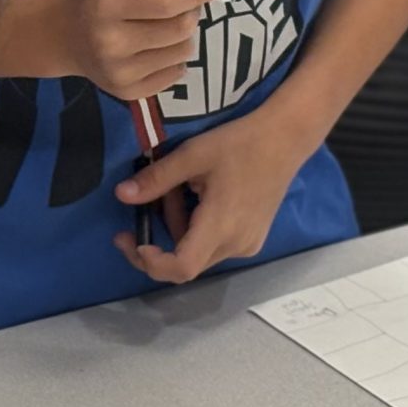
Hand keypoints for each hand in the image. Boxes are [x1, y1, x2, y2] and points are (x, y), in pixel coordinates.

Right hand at [57, 0, 218, 101]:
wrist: (65, 33)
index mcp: (107, 3)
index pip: (167, 1)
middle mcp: (111, 42)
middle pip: (181, 28)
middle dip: (191, 10)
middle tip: (181, 3)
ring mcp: (120, 72)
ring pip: (184, 50)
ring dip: (183, 34)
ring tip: (162, 24)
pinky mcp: (128, 92)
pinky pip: (176, 72)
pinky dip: (174, 56)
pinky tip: (154, 46)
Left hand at [114, 105, 315, 284]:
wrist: (285, 138)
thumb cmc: (240, 143)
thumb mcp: (192, 155)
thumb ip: (156, 179)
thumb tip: (121, 195)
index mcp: (221, 227)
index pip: (180, 268)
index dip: (150, 262)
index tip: (132, 239)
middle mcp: (236, 245)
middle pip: (185, 261)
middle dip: (161, 235)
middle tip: (153, 198)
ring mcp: (247, 244)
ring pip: (198, 250)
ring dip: (179, 226)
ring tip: (182, 187)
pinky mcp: (252, 238)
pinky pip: (214, 243)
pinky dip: (197, 226)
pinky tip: (200, 195)